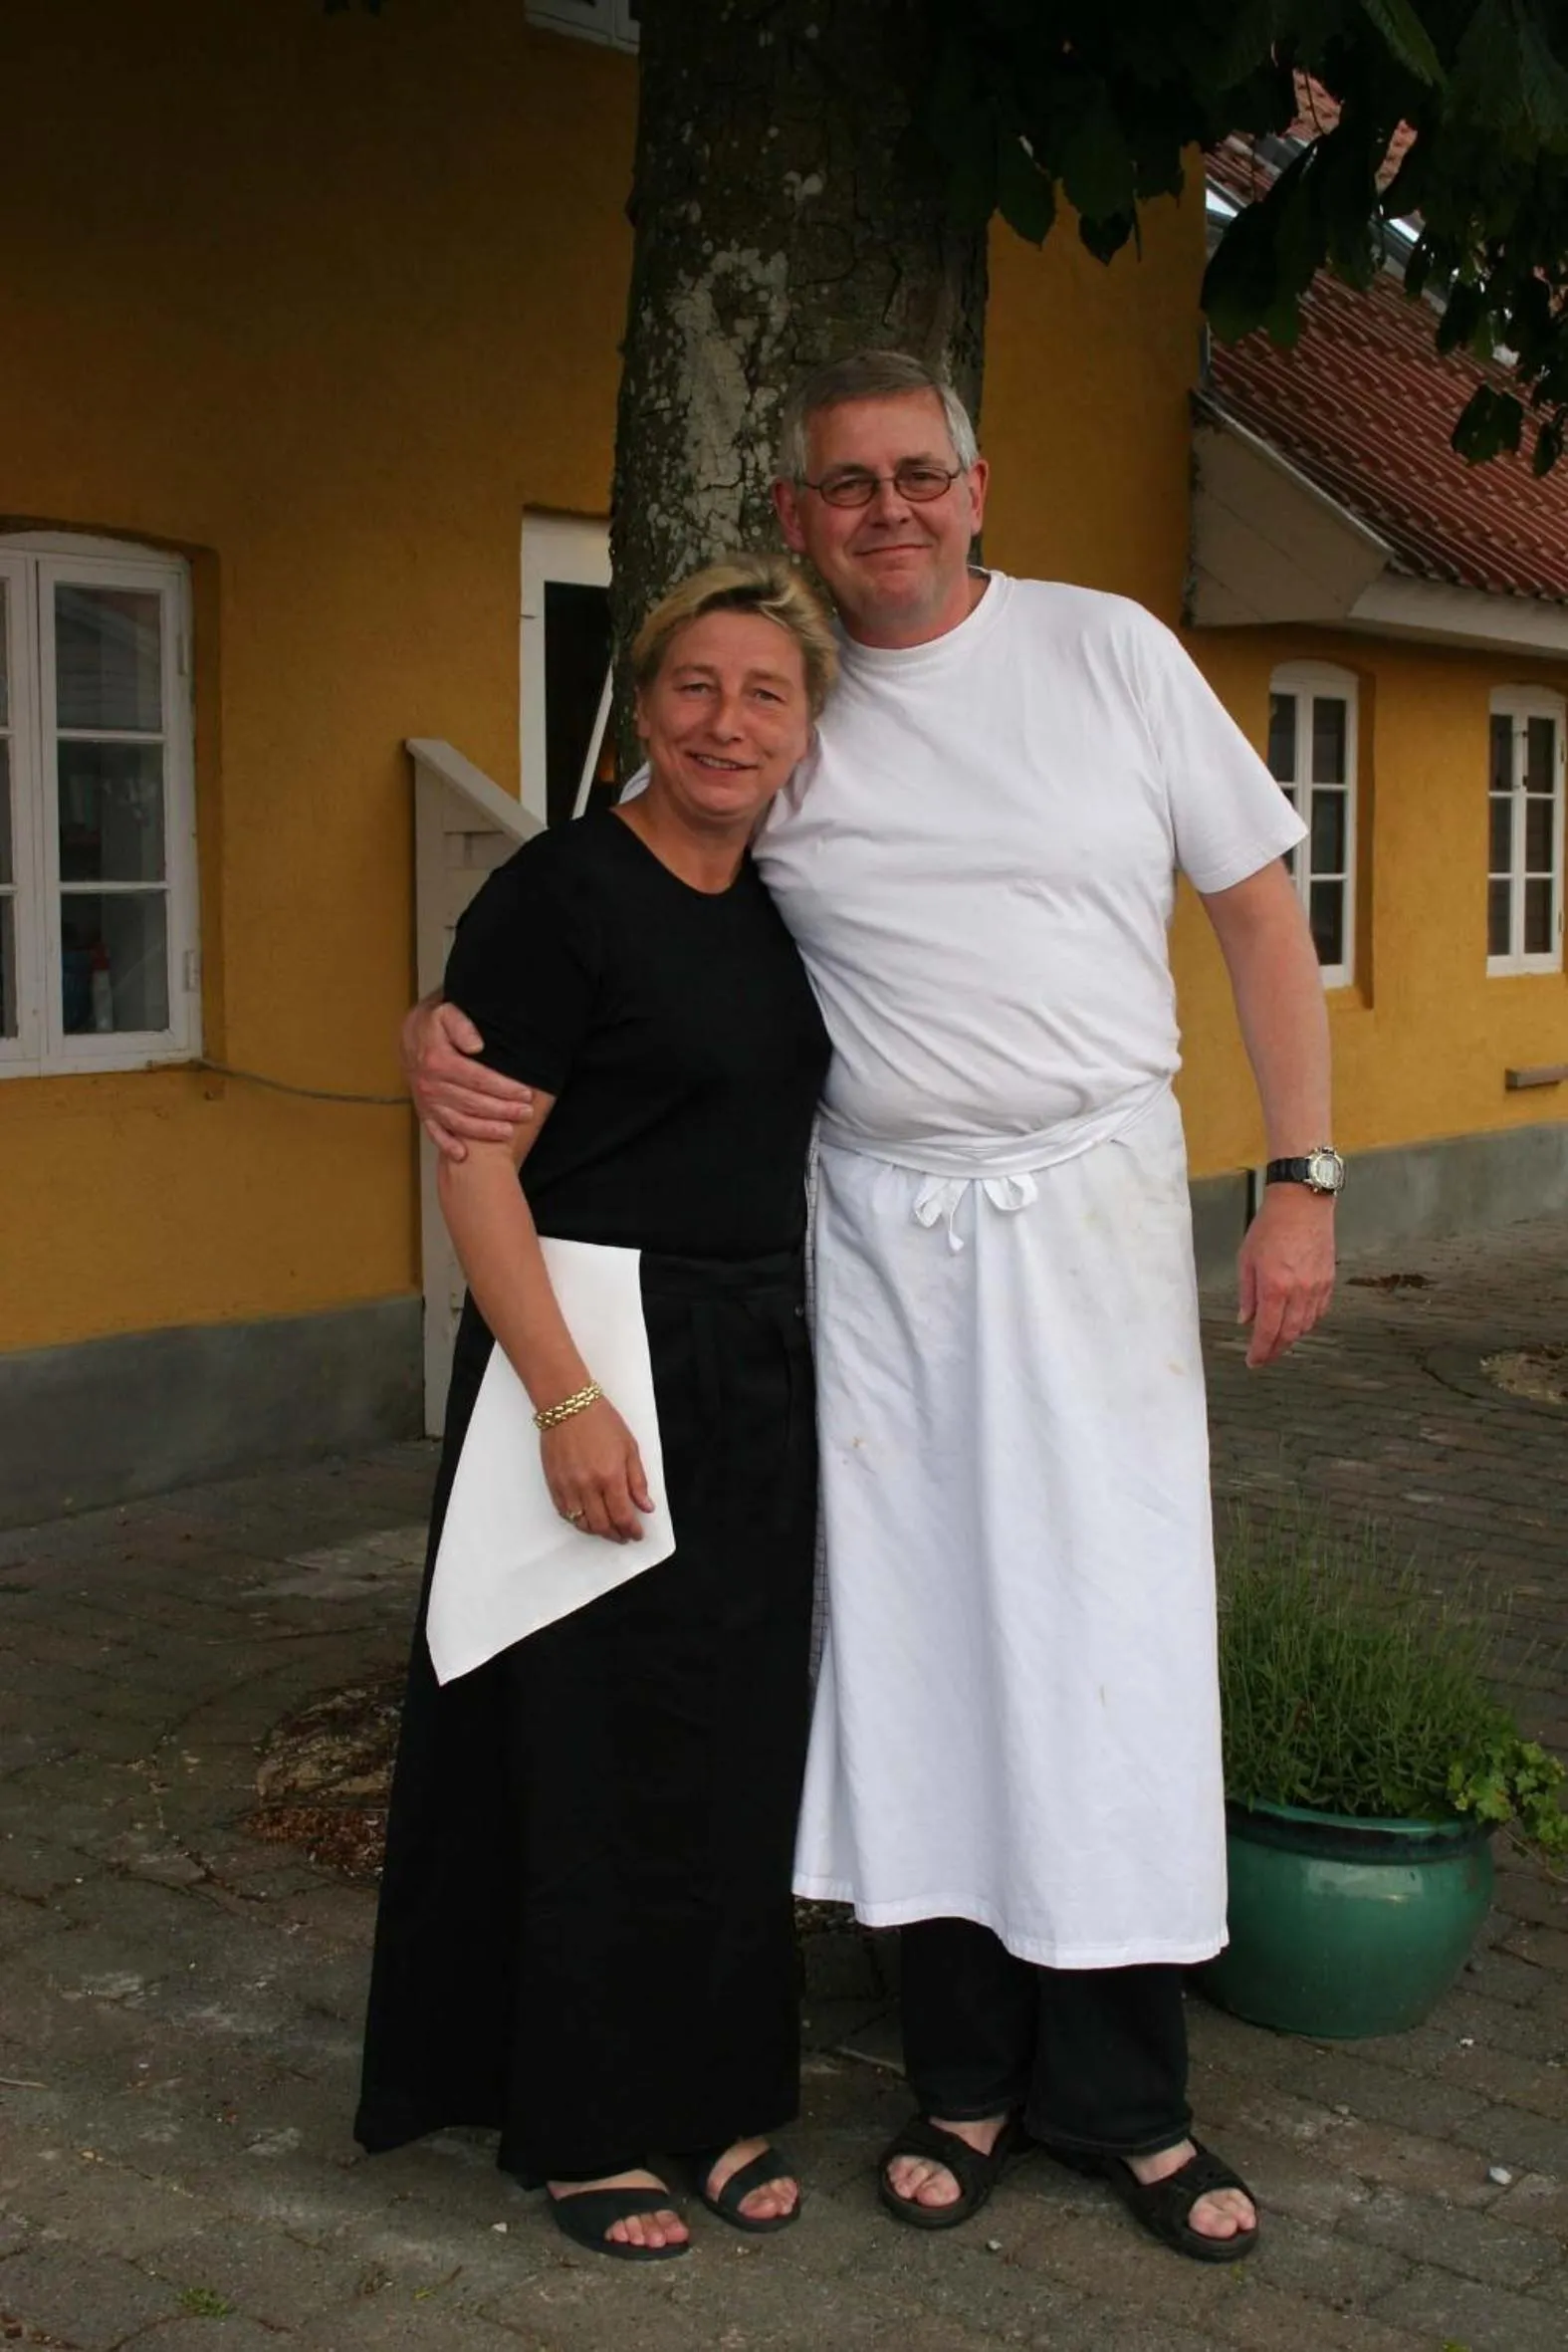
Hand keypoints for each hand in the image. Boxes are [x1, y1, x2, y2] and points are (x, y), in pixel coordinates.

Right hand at [403, 997, 533, 1160]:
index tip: (525, 1093)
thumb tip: (477, 1045)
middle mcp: (431, 1085)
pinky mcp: (424, 1111)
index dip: (504, 1088)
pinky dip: (447, 1145)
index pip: (478, 1079)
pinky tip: (462, 1155)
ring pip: (458, 1120)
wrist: (410, 1035)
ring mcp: (426, 1101)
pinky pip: (434, 1131)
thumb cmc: (434, 1022)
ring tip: (508, 1132)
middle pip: (472, 1103)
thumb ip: (461, 1025)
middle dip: (502, 1110)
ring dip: (483, 1129)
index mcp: (438, 1061)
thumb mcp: (446, 1011)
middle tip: (526, 1114)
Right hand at [543, 1399, 654, 1542]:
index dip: (631, 1530)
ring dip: (597, 1531)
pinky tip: (587, 1519)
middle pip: (602, 1525)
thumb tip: (646, 1507)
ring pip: (582, 1523)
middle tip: (624, 1536)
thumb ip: (638, 1481)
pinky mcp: (553, 1483)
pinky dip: (577, 1521)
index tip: (637, 1534)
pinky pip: (565, 1513)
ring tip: (607, 1529)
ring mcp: (568, 1486)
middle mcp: (588, 1486)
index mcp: (610, 1476)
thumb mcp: (629, 1447)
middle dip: (616, 1535)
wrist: (567, 1405)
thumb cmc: (601, 1421)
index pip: (623, 1516)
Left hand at [1237, 1184, 1334, 1367]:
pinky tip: (1298, 1322)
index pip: (1267, 1331)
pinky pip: (1319, 1312)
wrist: (1302, 1203)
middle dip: (1275, 1351)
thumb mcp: (1247, 1258)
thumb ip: (1247, 1293)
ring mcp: (1316, 1287)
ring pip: (1305, 1326)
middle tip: (1264, 1358)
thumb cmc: (1271, 1225)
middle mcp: (1298, 1291)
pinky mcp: (1328, 1280)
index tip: (1253, 1361)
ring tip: (1278, 1341)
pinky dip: (1307, 1322)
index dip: (1260, 1351)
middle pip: (1288, 1335)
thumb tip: (1245, 1319)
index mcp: (1274, 1286)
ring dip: (1291, 1338)